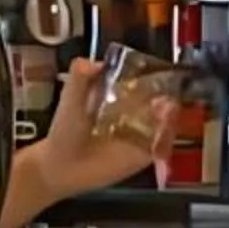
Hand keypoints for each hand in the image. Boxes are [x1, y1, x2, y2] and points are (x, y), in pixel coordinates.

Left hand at [32, 54, 170, 201]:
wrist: (60, 166)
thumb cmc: (65, 131)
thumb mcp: (71, 98)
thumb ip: (81, 76)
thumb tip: (99, 62)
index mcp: (117, 100)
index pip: (140, 84)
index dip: (149, 78)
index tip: (155, 72)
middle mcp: (132, 116)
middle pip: (156, 103)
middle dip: (163, 96)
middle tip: (164, 92)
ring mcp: (139, 137)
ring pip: (163, 123)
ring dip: (168, 115)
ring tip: (165, 108)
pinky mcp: (142, 157)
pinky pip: (160, 147)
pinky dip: (165, 138)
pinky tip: (162, 130)